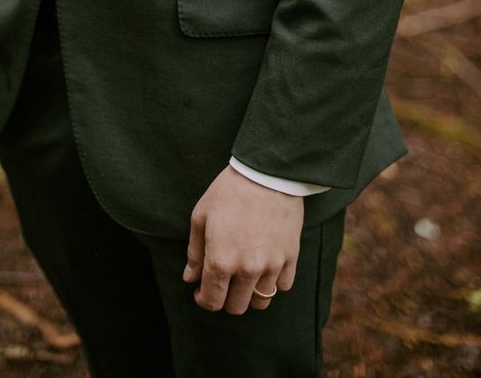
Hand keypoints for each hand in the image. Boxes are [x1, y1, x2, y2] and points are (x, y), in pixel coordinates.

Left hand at [183, 165, 303, 314]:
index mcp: (221, 261)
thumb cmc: (229, 191)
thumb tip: (190, 278)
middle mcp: (247, 270)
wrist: (266, 173)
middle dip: (225, 299)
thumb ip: (195, 252)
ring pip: (261, 301)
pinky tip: (265, 266)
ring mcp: (272, 266)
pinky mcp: (291, 257)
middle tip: (222, 282)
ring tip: (244, 276)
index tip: (202, 291)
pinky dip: (273, 282)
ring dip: (250, 294)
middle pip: (236, 307)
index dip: (203, 300)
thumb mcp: (201, 215)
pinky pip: (282, 286)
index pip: (211, 301)